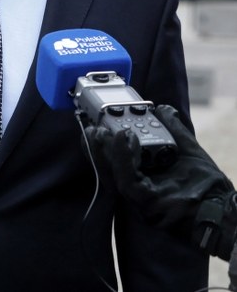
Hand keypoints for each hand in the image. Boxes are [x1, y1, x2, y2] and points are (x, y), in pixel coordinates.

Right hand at [86, 104, 236, 257]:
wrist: (223, 208)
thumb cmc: (206, 185)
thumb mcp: (188, 150)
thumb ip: (174, 129)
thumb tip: (162, 108)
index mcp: (143, 176)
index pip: (114, 159)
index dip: (103, 142)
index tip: (98, 124)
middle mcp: (137, 188)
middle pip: (108, 165)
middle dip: (98, 145)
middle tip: (95, 125)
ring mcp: (139, 197)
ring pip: (113, 172)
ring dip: (107, 149)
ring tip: (106, 130)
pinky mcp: (145, 202)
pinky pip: (128, 179)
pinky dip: (123, 158)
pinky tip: (124, 138)